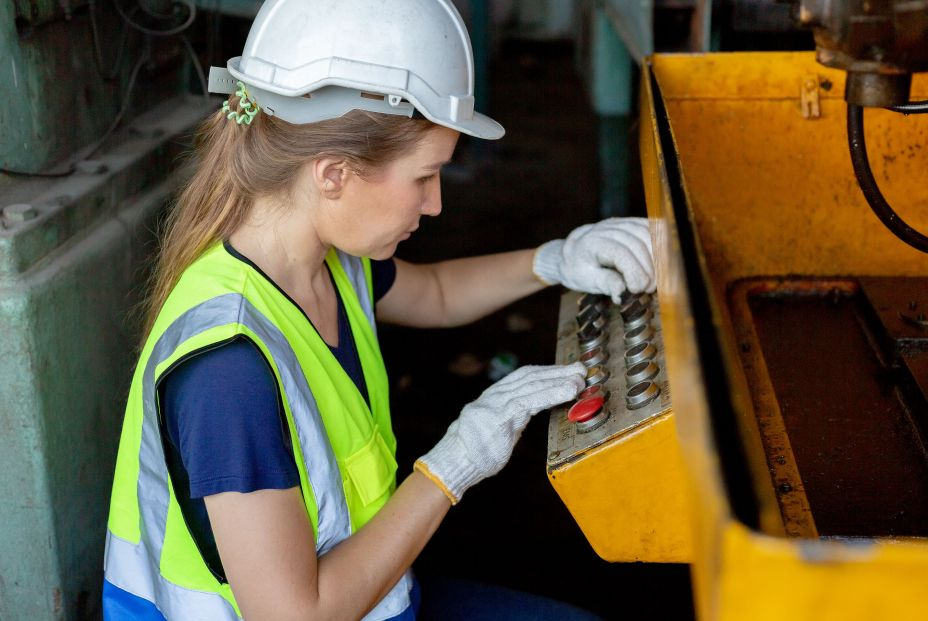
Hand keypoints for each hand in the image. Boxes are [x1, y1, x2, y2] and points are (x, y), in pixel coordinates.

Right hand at [415, 363, 585, 503]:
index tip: (566, 371)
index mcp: (493, 397)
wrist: (453, 463)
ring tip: (578, 381)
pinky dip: (551, 395)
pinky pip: (529, 401)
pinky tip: (567, 393)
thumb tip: (531, 410)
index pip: (523, 376)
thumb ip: (512, 416)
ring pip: (531, 385)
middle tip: (580, 370)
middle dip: (556, 372)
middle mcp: (493, 395)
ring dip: (558, 381)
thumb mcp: (495, 428)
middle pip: (529, 376)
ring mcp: (495, 404)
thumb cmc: (475, 451)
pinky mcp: (499, 417)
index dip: (546, 371)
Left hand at [532, 217, 654, 301]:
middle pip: (638, 245)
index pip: (622, 254)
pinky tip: (660, 263)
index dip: (635, 273)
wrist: (572, 252)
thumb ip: (606, 283)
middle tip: (649, 289)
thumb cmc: (578, 268)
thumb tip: (623, 292)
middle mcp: (607, 228)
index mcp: (593, 242)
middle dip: (648, 270)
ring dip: (657, 259)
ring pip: (648, 235)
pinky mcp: (630, 223)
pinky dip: (660, 245)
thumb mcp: (586, 281)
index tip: (637, 290)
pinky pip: (651, 228)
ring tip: (654, 279)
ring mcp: (620, 223)